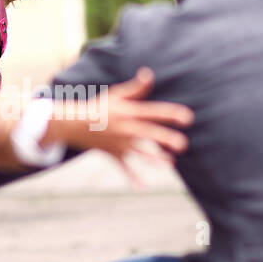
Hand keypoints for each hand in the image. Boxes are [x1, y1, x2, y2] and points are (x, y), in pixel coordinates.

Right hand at [45, 69, 192, 186]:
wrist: (74, 124)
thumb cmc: (99, 106)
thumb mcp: (116, 94)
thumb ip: (136, 88)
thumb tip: (149, 73)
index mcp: (129, 113)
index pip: (153, 112)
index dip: (171, 114)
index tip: (188, 118)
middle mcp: (126, 129)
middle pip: (149, 134)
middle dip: (166, 140)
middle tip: (183, 145)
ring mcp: (120, 144)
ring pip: (141, 153)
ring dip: (155, 159)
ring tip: (170, 163)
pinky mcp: (114, 154)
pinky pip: (124, 168)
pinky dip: (132, 178)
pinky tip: (142, 188)